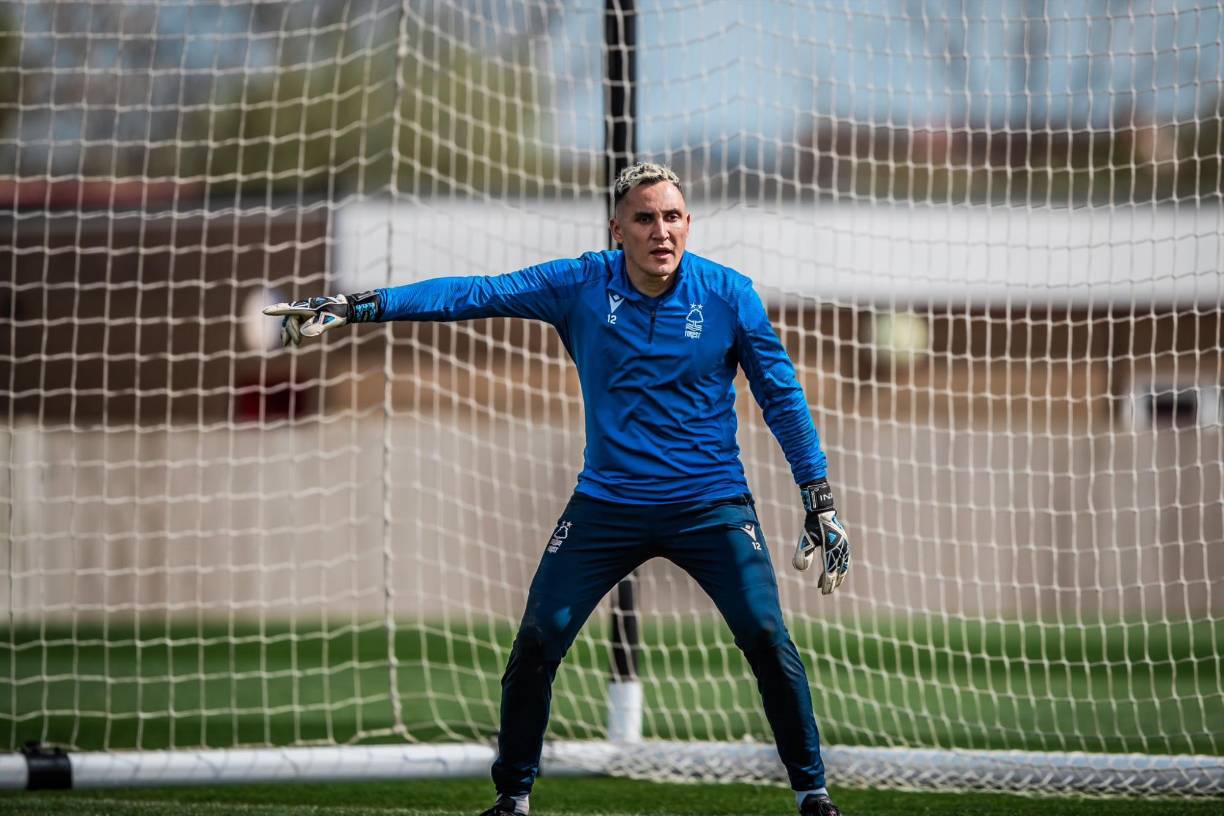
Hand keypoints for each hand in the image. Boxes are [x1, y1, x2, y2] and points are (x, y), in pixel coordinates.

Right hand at [262, 291, 379, 346]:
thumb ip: (317, 326)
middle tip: (295, 344)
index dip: (276, 310)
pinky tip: (294, 341)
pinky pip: (297, 324)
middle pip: (289, 319)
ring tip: (288, 345)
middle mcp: (303, 309)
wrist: (346, 310)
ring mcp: (305, 312)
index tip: (265, 311)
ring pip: (291, 322)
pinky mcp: (308, 317)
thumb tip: (304, 332)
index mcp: (307, 308)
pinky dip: (294, 332)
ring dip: (289, 333)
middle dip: (289, 331)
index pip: (288, 309)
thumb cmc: (338, 314)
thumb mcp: (329, 322)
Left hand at [792, 479, 849, 594]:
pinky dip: (838, 568)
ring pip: (842, 567)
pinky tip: (831, 571)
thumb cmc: (812, 526)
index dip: (827, 583)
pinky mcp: (844, 545)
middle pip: (838, 571)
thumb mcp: (805, 539)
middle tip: (825, 592)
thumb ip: (802, 554)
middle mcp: (841, 549)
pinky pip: (843, 560)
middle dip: (832, 583)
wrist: (822, 512)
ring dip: (836, 576)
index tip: (823, 592)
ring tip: (826, 583)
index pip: (830, 571)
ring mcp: (844, 547)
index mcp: (831, 549)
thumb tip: (799, 569)